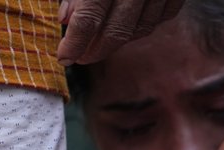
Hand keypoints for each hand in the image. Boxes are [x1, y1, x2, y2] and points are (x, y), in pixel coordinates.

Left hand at [57, 0, 184, 64]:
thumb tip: (66, 18)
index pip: (88, 20)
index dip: (75, 43)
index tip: (64, 57)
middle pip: (116, 32)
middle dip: (95, 50)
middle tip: (80, 57)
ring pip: (140, 30)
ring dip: (118, 41)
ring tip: (100, 42)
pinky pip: (159, 19)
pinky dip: (141, 27)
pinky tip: (127, 27)